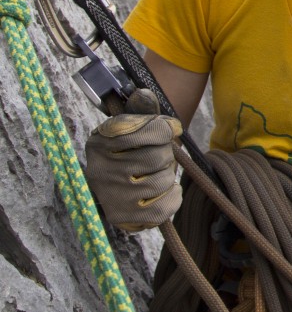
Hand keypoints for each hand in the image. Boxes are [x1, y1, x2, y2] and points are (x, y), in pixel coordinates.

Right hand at [85, 88, 182, 230]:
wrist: (116, 182)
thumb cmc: (130, 147)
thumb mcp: (133, 124)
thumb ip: (142, 109)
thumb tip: (144, 93)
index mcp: (101, 140)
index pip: (150, 131)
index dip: (166, 129)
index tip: (169, 129)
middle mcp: (100, 170)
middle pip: (159, 157)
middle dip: (166, 154)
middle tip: (157, 156)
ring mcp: (110, 197)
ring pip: (163, 180)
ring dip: (168, 175)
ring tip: (154, 173)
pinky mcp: (122, 218)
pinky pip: (164, 207)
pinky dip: (172, 196)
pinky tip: (162, 190)